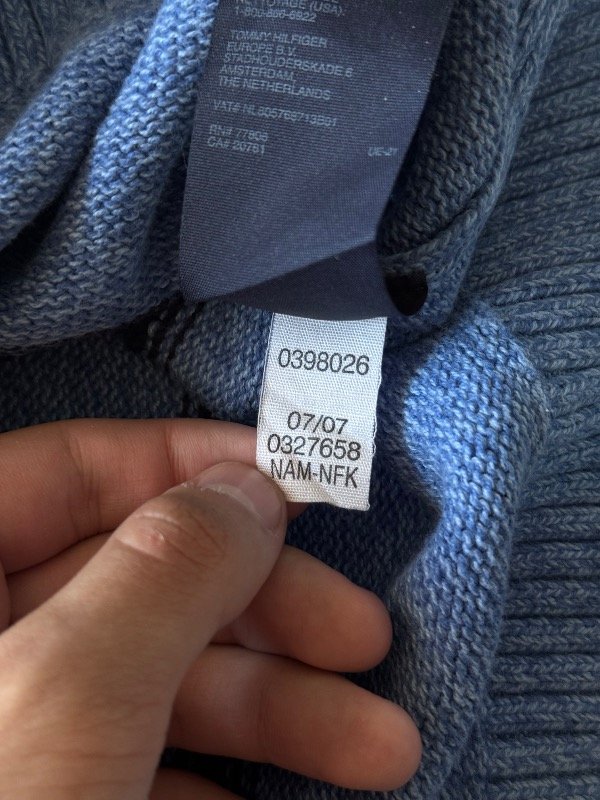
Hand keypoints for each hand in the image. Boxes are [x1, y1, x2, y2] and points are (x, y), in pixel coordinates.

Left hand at [0, 419, 419, 798]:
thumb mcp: (72, 687)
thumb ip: (163, 571)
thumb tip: (248, 488)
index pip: (68, 467)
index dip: (186, 460)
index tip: (293, 481)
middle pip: (136, 577)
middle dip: (264, 606)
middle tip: (361, 634)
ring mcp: (18, 724)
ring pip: (155, 676)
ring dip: (273, 705)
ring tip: (379, 745)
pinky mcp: (54, 791)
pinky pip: (139, 757)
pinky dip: (214, 771)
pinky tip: (275, 795)